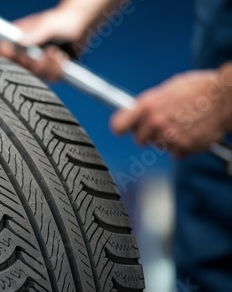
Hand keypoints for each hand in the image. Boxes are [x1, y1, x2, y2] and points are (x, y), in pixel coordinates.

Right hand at [0, 6, 85, 80]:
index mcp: (17, 38)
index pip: (3, 51)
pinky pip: (49, 78)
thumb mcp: (48, 25)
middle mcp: (24, 52)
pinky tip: (62, 59)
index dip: (8, 57)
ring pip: (36, 76)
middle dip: (35, 64)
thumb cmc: (63, 20)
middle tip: (48, 52)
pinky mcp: (47, 71)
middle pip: (19, 69)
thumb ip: (35, 34)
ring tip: (58, 54)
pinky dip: (57, 70)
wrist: (81, 27)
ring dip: (49, 66)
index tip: (22, 56)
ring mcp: (35, 63)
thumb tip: (19, 42)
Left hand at [111, 69, 231, 157]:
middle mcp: (155, 122)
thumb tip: (136, 112)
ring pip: (159, 146)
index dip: (123, 127)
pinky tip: (193, 132)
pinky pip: (176, 153)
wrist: (226, 97)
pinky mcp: (183, 147)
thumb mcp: (168, 89)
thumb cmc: (199, 88)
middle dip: (150, 134)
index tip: (126, 128)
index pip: (119, 126)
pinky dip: (183, 147)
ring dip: (168, 139)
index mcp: (147, 105)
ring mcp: (168, 136)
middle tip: (165, 124)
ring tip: (185, 124)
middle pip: (139, 140)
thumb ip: (150, 104)